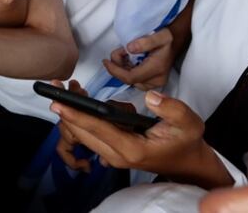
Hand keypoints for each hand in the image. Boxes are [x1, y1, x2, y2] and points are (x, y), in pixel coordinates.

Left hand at [53, 88, 228, 186]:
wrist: (188, 163)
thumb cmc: (186, 141)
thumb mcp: (189, 122)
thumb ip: (171, 109)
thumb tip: (152, 97)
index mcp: (132, 150)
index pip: (98, 130)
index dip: (77, 115)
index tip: (58, 103)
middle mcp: (117, 155)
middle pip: (82, 133)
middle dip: (68, 110)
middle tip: (57, 85)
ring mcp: (112, 154)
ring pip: (83, 134)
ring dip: (74, 111)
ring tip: (73, 86)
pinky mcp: (111, 149)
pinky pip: (90, 133)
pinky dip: (83, 116)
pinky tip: (84, 97)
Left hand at [103, 28, 175, 90]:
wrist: (176, 42)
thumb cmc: (168, 38)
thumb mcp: (159, 35)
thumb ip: (145, 42)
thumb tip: (129, 48)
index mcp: (157, 69)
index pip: (131, 77)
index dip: (115, 71)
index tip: (106, 61)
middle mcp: (156, 80)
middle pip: (129, 80)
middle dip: (119, 67)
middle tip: (121, 51)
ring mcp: (154, 83)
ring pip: (130, 80)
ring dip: (122, 68)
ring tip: (125, 53)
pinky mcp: (152, 82)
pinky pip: (134, 79)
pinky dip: (127, 70)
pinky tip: (129, 59)